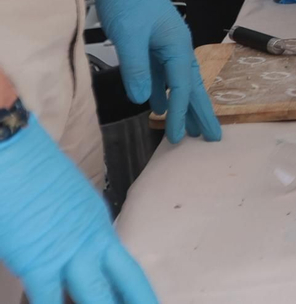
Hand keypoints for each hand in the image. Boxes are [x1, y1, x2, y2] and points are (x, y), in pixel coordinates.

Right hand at [0, 120, 157, 303]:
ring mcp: (69, 251)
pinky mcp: (38, 261)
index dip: (137, 292)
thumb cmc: (29, 171)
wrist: (13, 151)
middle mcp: (93, 238)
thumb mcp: (62, 201)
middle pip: (123, 281)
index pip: (125, 267)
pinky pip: (48, 299)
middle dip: (134, 302)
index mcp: (98, 223)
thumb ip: (68, 229)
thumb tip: (61, 250)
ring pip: (94, 295)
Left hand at [89, 0, 221, 144]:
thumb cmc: (127, 0)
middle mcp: (177, 47)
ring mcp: (166, 46)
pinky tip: (160, 105)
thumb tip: (145, 99)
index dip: (180, 114)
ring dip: (185, 105)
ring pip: (179, 82)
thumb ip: (137, 68)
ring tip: (191, 128)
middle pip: (192, 85)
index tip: (178, 138)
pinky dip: (165, 91)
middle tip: (212, 136)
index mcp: (177, 45)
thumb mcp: (129, 35)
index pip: (182, 87)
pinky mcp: (152, 45)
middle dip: (201, 112)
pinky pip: (163, 75)